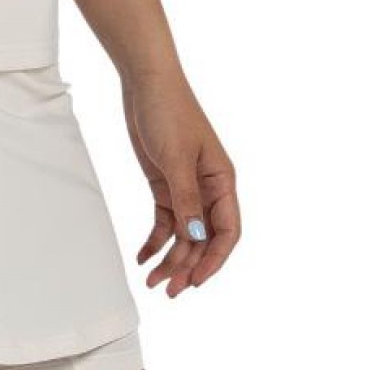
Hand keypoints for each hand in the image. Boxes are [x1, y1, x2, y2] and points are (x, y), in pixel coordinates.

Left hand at [120, 67, 239, 296]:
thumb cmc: (168, 111)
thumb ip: (186, 199)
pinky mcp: (164, 182)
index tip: (195, 282)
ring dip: (170, 257)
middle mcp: (208, 188)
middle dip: (187, 266)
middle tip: (166, 289)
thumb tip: (195, 239)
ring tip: (152, 281)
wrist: (145, 81)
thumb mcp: (176, 157)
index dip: (214, 260)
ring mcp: (185, 186)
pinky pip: (164, 219)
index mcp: (222, 181)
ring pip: (183, 233)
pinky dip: (156, 239)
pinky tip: (143, 256)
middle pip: (203, 238)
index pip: (226, 232)